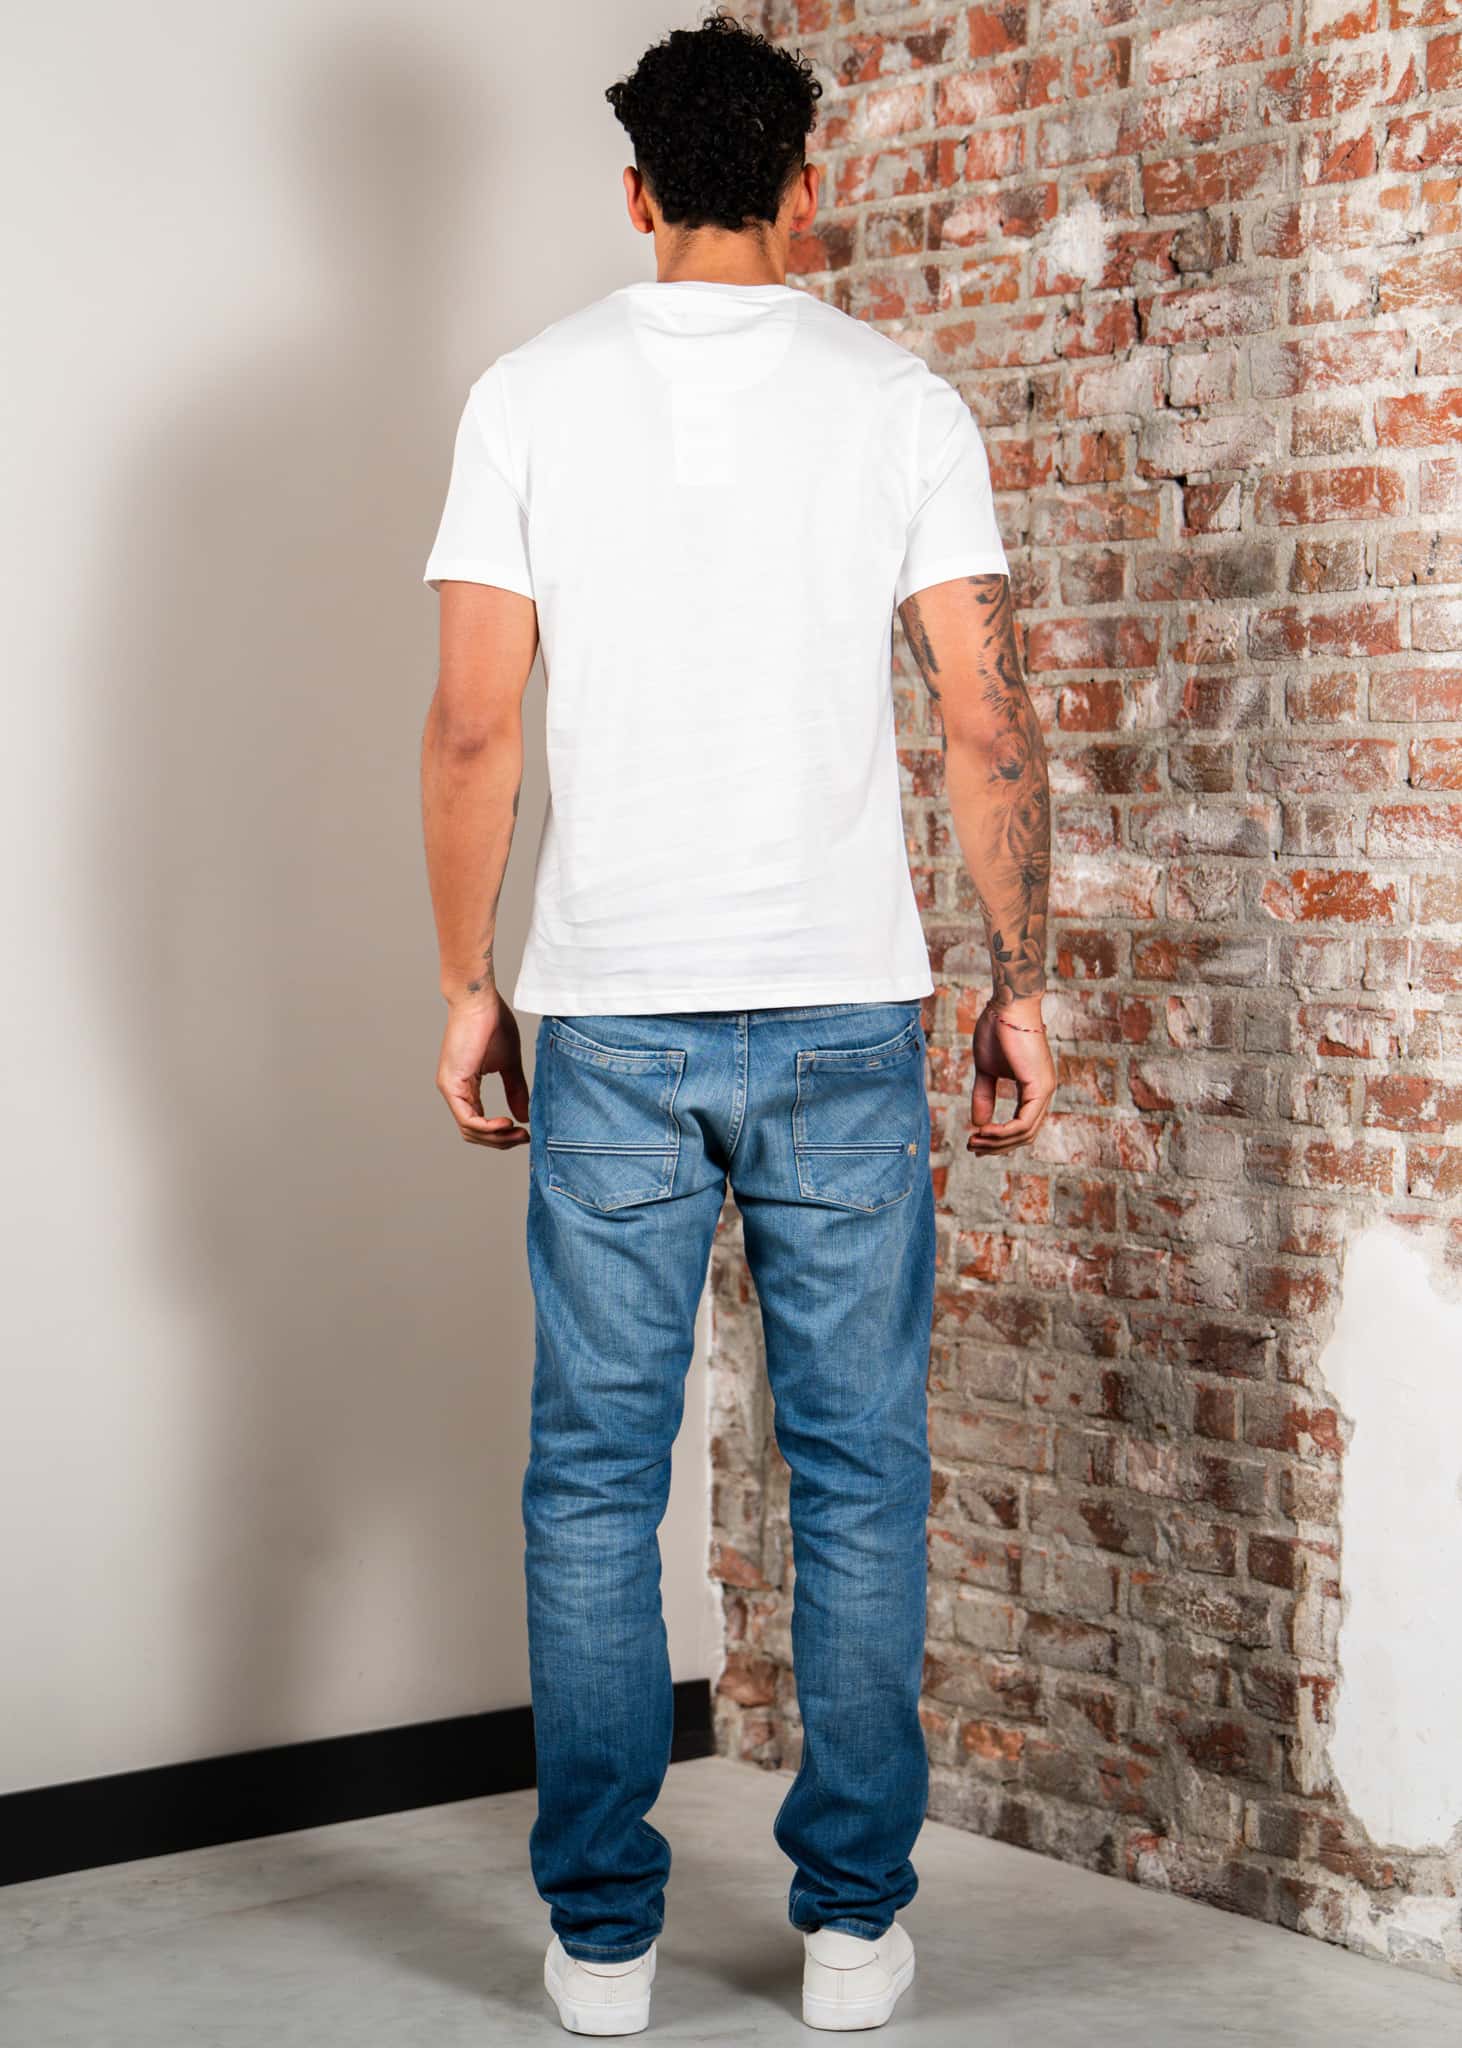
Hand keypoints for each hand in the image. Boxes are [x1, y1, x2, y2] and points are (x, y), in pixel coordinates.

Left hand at [436, 996, 530, 1148]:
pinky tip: (506, 1123)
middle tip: (525, 1138)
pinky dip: (487, 1127)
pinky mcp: (451, 1083)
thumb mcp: (510, 1064)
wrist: (480, 1000)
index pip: (480, 1124)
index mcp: (465, 1088)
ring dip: (496, 1138)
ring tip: (519, 1132)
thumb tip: (524, 1117)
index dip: (502, 1135)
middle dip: (501, 1141)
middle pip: (474, 1134)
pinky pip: (467, 1119)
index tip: (526, 1133)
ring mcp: (450, 1089)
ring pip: (470, 1131)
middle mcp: (454, 1092)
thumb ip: (516, 1090)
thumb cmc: (493, 1024)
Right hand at [967, 994, 1055, 1153]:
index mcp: (1034, 1089)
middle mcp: (1044, 1093)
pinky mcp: (1039, 1087)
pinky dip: (1003, 1132)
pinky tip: (985, 1131)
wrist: (1006, 1006)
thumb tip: (978, 1123)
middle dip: (997, 1146)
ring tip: (974, 1141)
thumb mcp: (986, 1071)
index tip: (974, 1141)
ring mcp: (1044, 1090)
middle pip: (1025, 1135)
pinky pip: (1023, 1122)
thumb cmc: (997, 1030)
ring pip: (1025, 1133)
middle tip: (972, 1147)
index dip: (998, 1139)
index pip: (1022, 1126)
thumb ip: (984, 1096)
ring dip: (997, 1142)